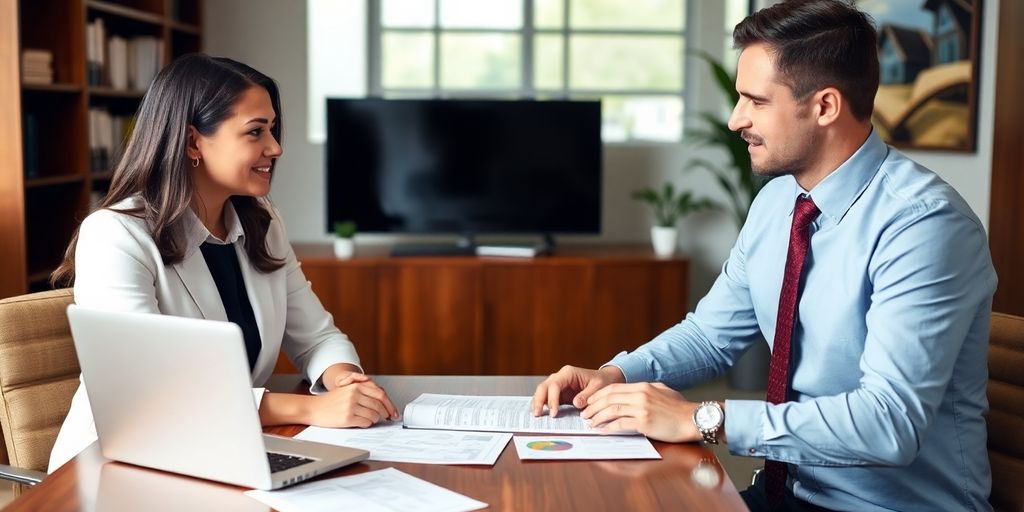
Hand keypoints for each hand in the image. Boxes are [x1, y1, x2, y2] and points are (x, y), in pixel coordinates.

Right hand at [310, 374, 398, 426]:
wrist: (313, 408)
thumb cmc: (330, 401)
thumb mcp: (347, 390)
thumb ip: (363, 392)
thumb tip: (382, 402)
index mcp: (356, 386)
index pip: (380, 394)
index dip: (390, 404)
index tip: (394, 411)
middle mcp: (354, 394)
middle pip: (379, 405)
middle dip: (386, 413)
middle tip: (388, 418)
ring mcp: (351, 406)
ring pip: (374, 415)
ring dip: (375, 419)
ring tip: (369, 419)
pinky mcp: (347, 417)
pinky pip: (366, 422)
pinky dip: (367, 424)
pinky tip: (361, 422)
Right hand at [531, 365, 625, 416]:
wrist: (604, 380)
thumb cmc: (601, 381)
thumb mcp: (598, 387)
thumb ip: (587, 395)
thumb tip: (576, 403)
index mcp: (568, 373)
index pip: (554, 385)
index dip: (552, 399)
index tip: (554, 412)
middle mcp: (560, 377)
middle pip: (543, 387)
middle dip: (539, 400)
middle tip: (538, 414)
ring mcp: (558, 385)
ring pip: (542, 392)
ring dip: (538, 403)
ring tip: (537, 416)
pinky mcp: (558, 393)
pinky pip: (547, 398)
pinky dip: (543, 406)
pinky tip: (541, 414)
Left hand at [581, 382, 700, 442]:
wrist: (694, 418)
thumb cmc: (680, 407)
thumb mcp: (664, 390)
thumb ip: (649, 388)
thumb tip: (639, 390)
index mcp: (643, 386)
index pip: (614, 388)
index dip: (599, 395)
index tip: (590, 402)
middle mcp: (640, 395)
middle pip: (609, 398)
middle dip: (594, 406)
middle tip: (585, 414)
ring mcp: (641, 408)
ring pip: (612, 410)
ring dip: (598, 417)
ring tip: (590, 423)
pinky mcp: (644, 423)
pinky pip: (621, 424)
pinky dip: (609, 427)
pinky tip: (602, 431)